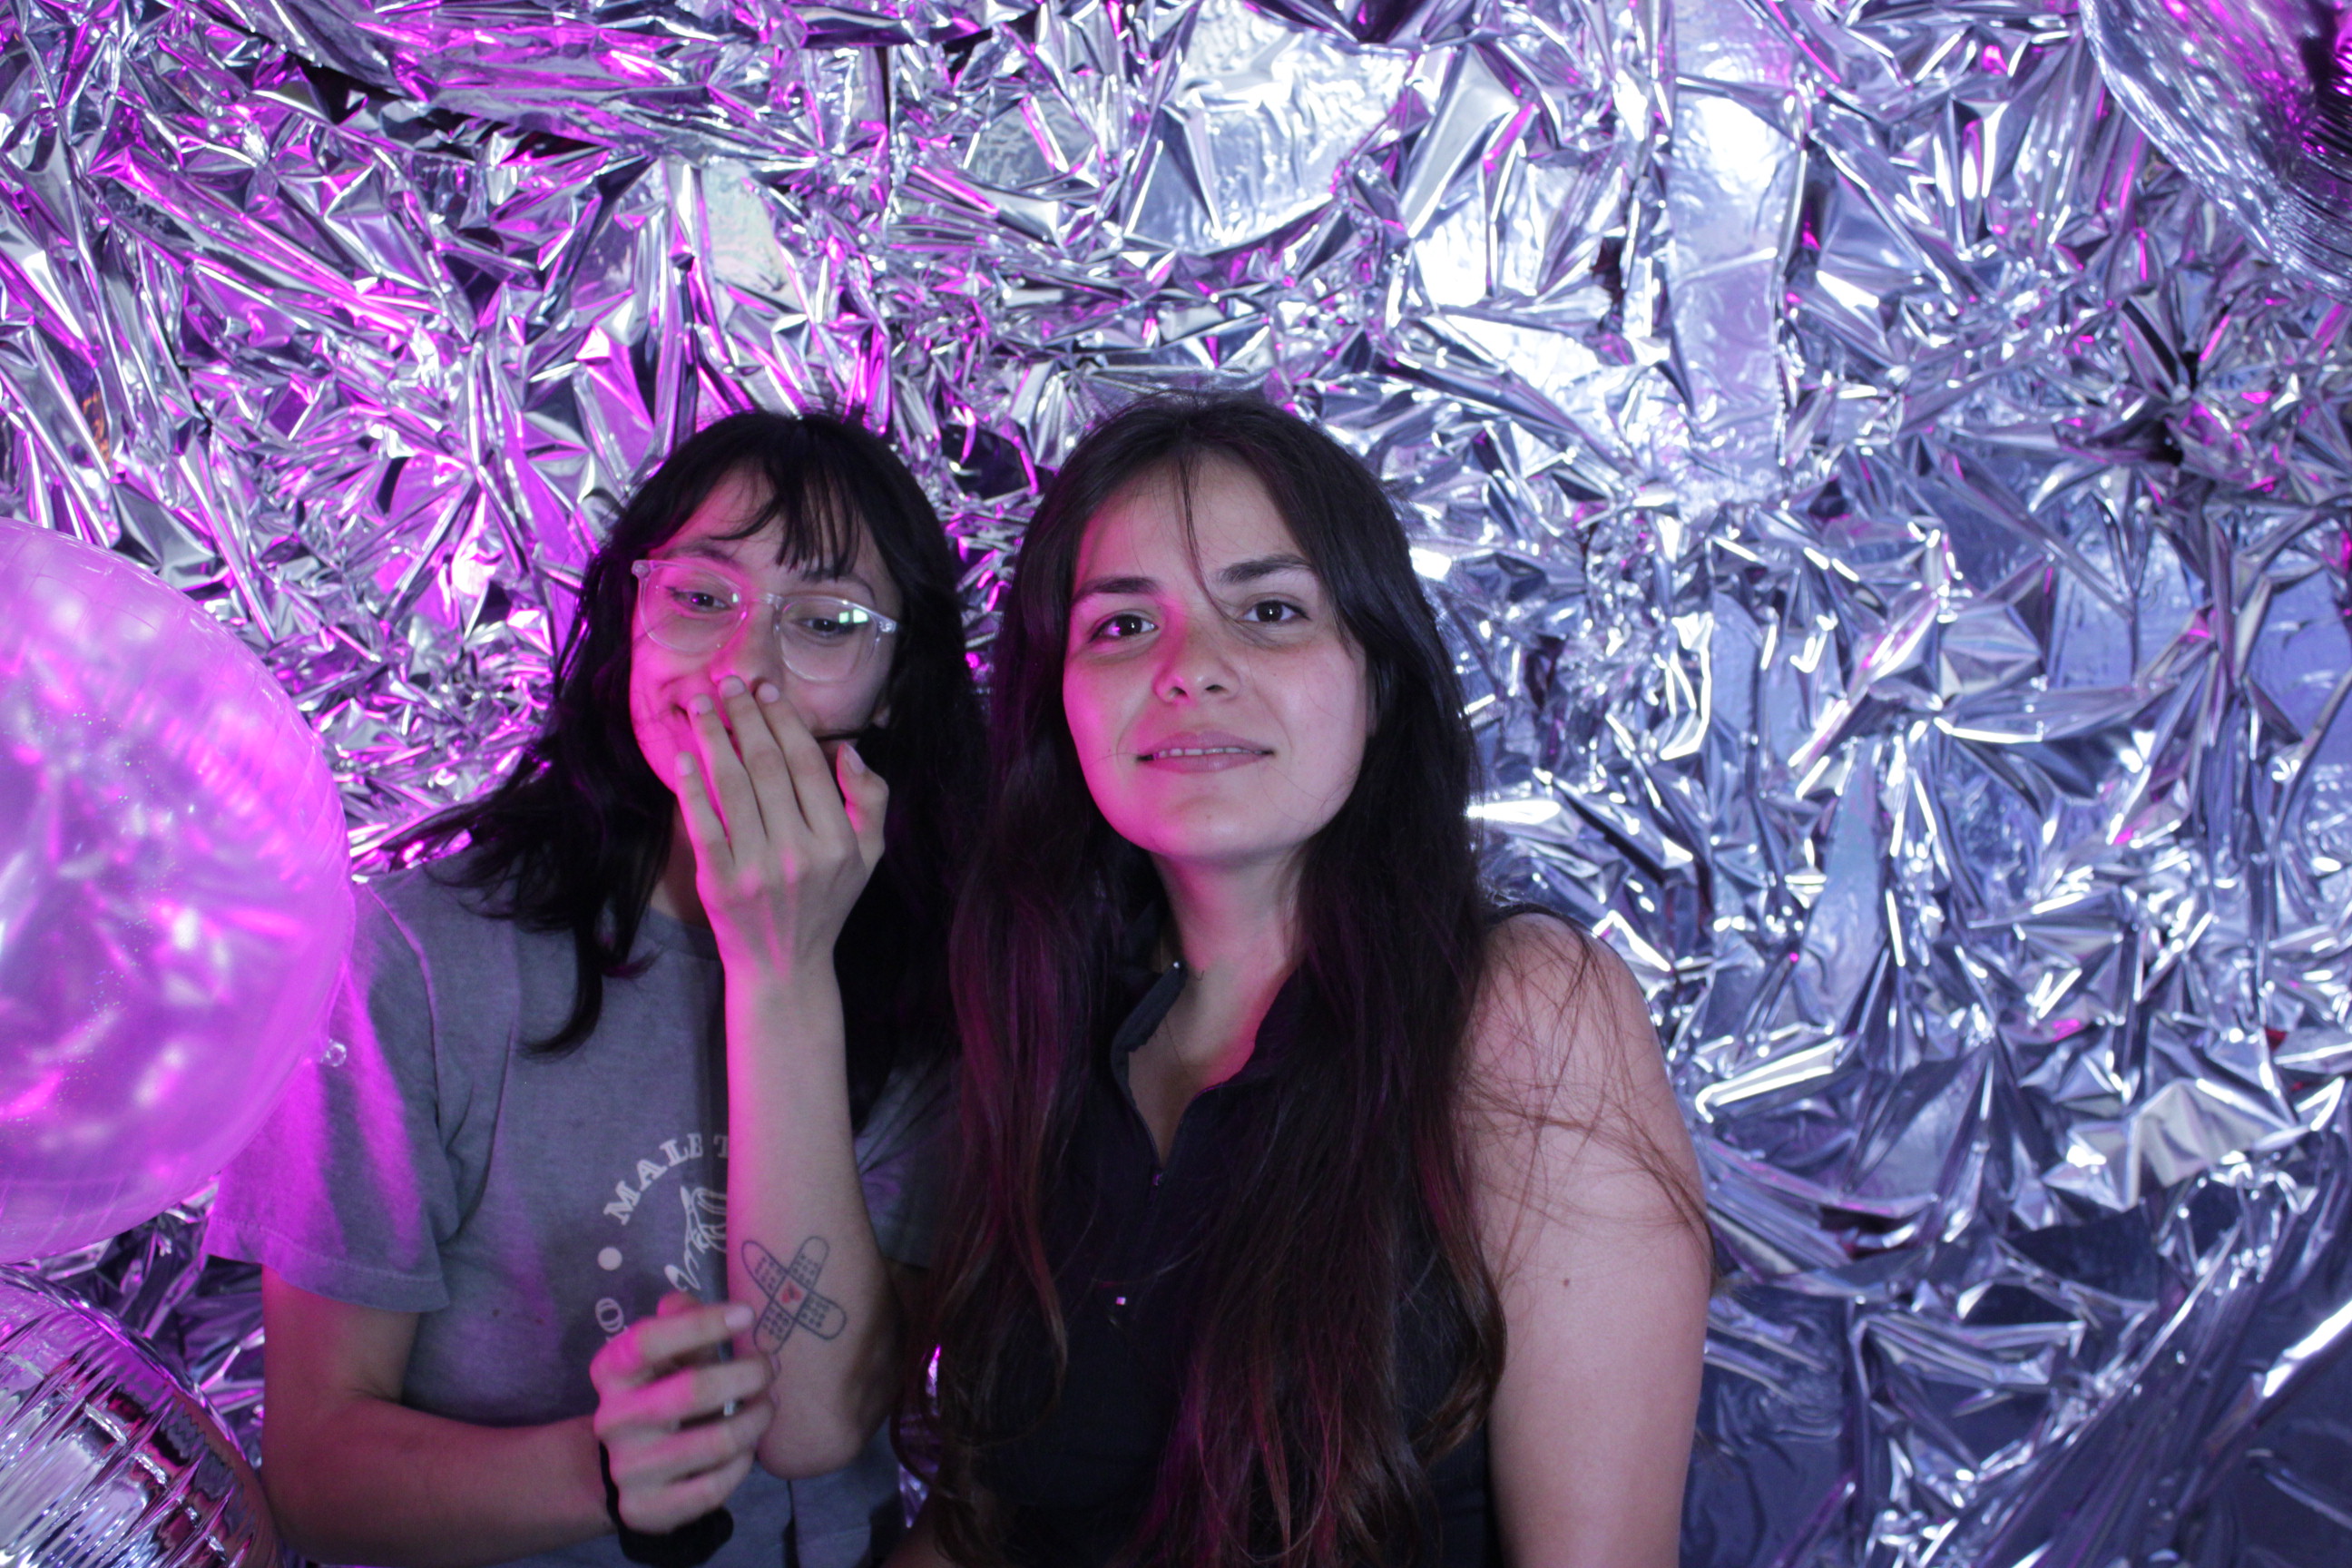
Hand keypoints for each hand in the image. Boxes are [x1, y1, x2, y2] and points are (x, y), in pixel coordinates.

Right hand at [589, 1293, 775, 1533]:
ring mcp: (628, 1469)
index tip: (747, 1315)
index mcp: (611, 1372)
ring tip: (768, 1405)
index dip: (702, 1324)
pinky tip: (748, 1448)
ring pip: (715, 1443)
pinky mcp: (647, 1509)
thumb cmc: (657, 1391)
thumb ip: (678, 1322)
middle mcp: (613, 1420)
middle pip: (693, 1391)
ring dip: (756, 1420)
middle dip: (747, 1375)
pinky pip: (714, 1488)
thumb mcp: (663, 1354)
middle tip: (770, 1367)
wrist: (620, 1467)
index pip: (649, 1341)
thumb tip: (682, 1300)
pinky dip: (743, 1464)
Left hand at [669, 676, 889, 976]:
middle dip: (746, 718)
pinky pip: (704, 825)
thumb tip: (849, 750)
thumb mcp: (868, 856)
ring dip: (715, 737)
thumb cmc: (827, 902)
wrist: (785, 968)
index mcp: (838, 842)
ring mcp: (758, 870)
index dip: (785, 723)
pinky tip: (686, 756)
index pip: (808, 766)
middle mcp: (800, 854)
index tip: (767, 692)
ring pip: (733, 787)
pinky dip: (692, 788)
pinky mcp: (720, 884)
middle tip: (730, 684)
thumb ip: (869, 800)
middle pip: (767, 768)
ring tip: (704, 705)